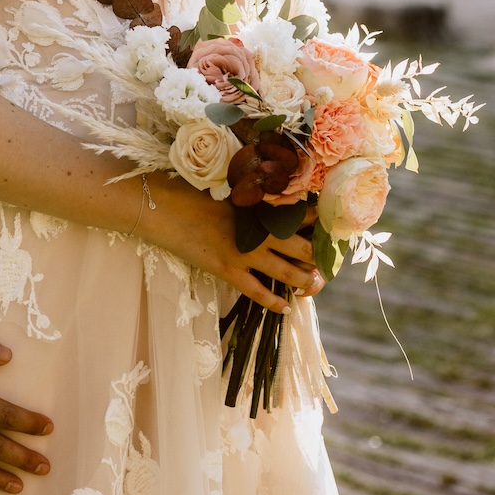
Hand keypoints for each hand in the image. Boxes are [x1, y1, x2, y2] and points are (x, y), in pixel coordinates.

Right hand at [138, 175, 325, 311]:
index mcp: (261, 206)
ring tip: (312, 285)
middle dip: (319, 259)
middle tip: (326, 264)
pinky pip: (258, 292)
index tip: (331, 231)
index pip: (304, 215)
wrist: (163, 208)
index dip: (322, 224)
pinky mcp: (228, 269)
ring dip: (305, 281)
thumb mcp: (228, 188)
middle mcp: (260, 230)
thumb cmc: (191, 192)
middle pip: (304, 249)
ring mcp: (245, 252)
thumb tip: (272, 201)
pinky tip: (286, 307)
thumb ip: (253, 196)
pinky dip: (275, 302)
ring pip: (288, 273)